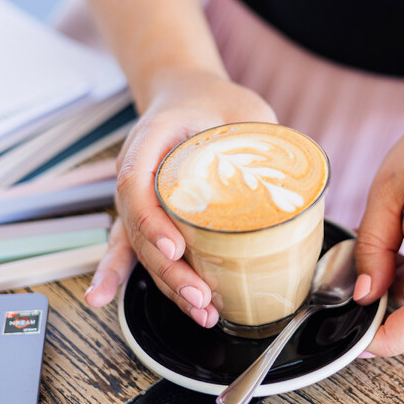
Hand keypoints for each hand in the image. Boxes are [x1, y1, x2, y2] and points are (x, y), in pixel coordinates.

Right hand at [85, 69, 276, 325]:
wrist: (187, 92)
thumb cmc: (215, 99)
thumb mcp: (244, 110)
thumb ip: (264, 142)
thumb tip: (300, 189)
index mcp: (153, 137)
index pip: (138, 182)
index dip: (152, 221)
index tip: (177, 249)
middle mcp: (136, 167)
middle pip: (136, 226)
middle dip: (167, 268)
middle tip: (200, 297)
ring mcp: (137, 192)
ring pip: (134, 243)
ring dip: (162, 281)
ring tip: (197, 311)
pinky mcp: (145, 209)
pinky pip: (128, 243)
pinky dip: (120, 273)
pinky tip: (102, 299)